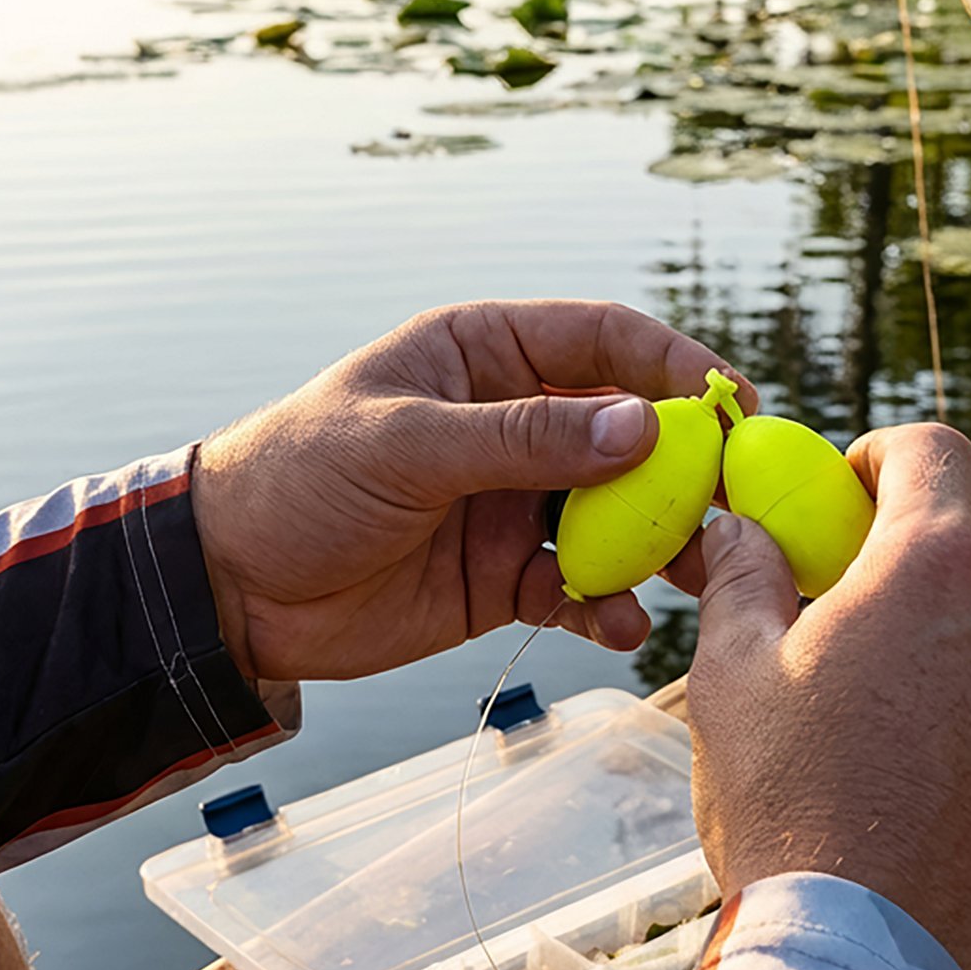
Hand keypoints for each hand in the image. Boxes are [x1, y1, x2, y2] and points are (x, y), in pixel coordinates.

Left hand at [190, 301, 754, 680]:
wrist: (232, 588)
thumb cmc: (300, 480)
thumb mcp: (406, 445)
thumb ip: (523, 439)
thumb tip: (642, 430)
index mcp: (486, 358)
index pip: (603, 343)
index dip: (675, 369)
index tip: (737, 406)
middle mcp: (512, 427)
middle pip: (628, 437)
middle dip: (686, 471)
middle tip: (737, 507)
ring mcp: (512, 505)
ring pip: (615, 519)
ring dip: (660, 546)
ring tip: (699, 576)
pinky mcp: (504, 578)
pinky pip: (577, 590)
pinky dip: (606, 608)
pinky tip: (619, 626)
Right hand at [686, 423, 970, 969]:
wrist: (867, 966)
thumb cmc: (788, 813)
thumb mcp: (732, 680)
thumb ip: (742, 579)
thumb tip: (738, 531)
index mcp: (939, 568)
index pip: (932, 451)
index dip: (881, 458)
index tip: (849, 494)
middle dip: (925, 553)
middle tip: (860, 610)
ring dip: (970, 638)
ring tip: (899, 713)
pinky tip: (944, 779)